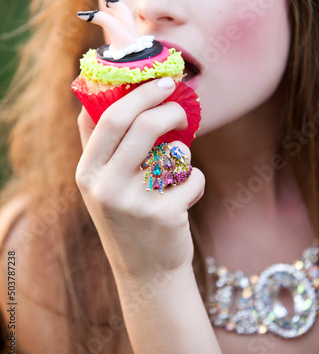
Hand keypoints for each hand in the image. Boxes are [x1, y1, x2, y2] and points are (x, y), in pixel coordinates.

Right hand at [75, 78, 204, 281]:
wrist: (145, 272)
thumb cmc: (126, 215)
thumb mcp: (100, 182)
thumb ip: (99, 141)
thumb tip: (101, 91)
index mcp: (87, 172)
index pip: (110, 118)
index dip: (139, 93)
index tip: (161, 81)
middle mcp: (106, 186)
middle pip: (144, 125)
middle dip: (169, 107)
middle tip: (181, 101)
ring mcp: (135, 203)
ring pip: (176, 151)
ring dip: (183, 153)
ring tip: (176, 169)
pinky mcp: (165, 216)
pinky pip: (194, 178)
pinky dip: (195, 182)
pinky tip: (184, 199)